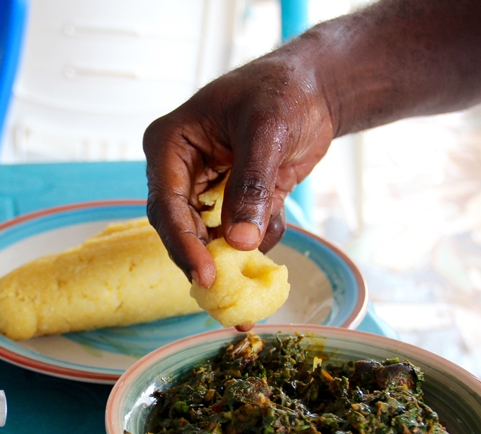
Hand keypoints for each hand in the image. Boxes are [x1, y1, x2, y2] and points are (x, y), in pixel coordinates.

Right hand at [144, 50, 334, 292]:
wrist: (314, 89)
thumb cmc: (281, 93)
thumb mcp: (266, 132)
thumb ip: (251, 186)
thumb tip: (240, 242)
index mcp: (170, 146)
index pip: (166, 205)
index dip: (183, 244)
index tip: (206, 275)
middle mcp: (180, 173)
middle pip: (182, 230)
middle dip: (208, 258)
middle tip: (230, 297)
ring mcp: (207, 191)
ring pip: (212, 239)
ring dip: (241, 249)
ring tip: (267, 238)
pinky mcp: (234, 203)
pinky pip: (241, 235)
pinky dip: (263, 234)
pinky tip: (280, 209)